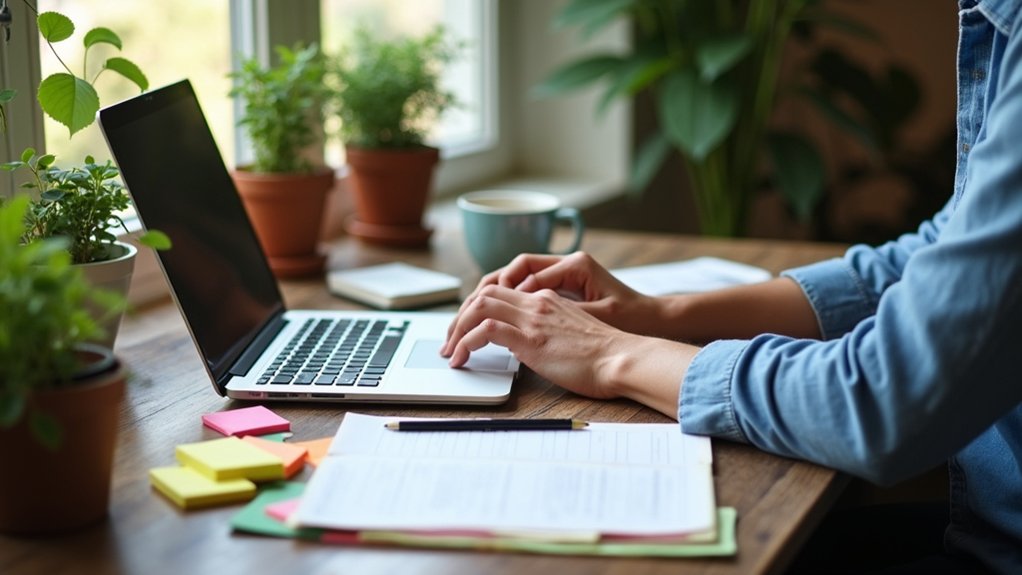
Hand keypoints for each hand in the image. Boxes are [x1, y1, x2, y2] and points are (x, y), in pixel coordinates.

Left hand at [442, 284, 695, 416]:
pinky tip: (462, 358)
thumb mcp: (573, 337)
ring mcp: (533, 318)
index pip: (502, 291)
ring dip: (457, 328)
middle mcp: (538, 302)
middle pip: (484, 292)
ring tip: (450, 351)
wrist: (624, 359)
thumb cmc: (607, 357)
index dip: (478, 307)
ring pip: (479, 305)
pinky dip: (466, 342)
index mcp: (549, 300)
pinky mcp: (530, 337)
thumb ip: (550, 334)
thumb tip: (529, 348)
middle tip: (449, 341)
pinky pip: (485, 329)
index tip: (467, 329)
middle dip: (460, 315)